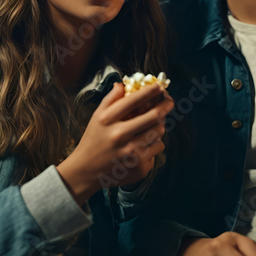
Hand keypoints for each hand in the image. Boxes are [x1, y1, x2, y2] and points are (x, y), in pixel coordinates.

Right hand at [57, 82, 172, 203]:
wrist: (86, 171)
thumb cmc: (93, 140)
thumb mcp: (97, 116)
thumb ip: (111, 99)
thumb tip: (124, 84)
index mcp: (107, 120)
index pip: (134, 100)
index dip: (150, 91)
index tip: (159, 87)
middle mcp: (119, 136)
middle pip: (153, 116)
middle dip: (165, 106)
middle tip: (169, 102)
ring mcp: (131, 154)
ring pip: (159, 132)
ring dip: (158, 127)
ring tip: (149, 127)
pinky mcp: (140, 168)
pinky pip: (157, 148)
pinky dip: (153, 145)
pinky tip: (141, 147)